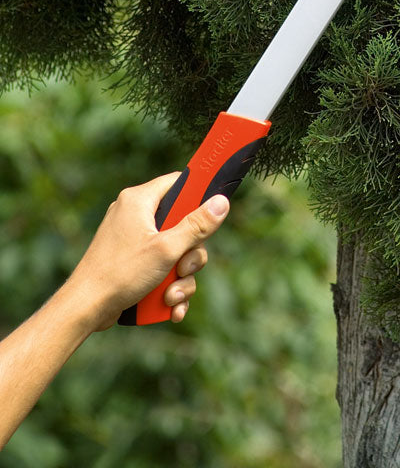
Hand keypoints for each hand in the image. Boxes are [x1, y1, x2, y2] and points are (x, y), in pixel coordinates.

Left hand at [64, 173, 229, 330]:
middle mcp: (135, 214)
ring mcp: (133, 239)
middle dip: (189, 256)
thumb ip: (197, 225)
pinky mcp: (132, 261)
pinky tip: (169, 307)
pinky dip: (167, 286)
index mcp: (139, 199)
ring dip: (180, 279)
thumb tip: (222, 201)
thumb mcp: (167, 249)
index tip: (212, 213)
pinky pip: (161, 267)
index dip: (199, 195)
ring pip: (175, 252)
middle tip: (183, 269)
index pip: (179, 182)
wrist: (85, 309)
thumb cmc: (121, 273)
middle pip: (182, 224)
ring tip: (170, 298)